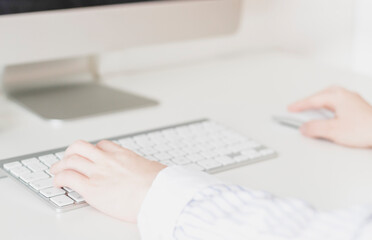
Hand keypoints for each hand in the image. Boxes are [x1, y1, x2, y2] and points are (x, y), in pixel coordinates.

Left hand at [50, 140, 165, 222]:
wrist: (158, 194)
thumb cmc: (160, 184)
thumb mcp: (154, 168)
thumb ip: (147, 168)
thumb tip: (153, 170)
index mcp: (123, 155)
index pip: (102, 146)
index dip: (93, 150)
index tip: (90, 155)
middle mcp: (107, 160)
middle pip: (80, 147)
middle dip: (71, 152)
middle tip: (67, 159)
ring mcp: (98, 172)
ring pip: (70, 160)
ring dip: (60, 164)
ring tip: (57, 170)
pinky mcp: (91, 188)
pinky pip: (68, 177)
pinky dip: (59, 179)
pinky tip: (58, 183)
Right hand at [288, 86, 371, 147]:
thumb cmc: (365, 129)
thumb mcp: (333, 130)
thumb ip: (315, 128)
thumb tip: (304, 127)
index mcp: (338, 96)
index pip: (313, 100)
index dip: (300, 105)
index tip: (290, 109)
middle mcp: (346, 95)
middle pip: (321, 95)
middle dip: (309, 101)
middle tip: (299, 108)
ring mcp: (353, 101)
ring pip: (330, 99)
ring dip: (320, 104)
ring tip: (312, 111)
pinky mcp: (358, 109)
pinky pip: (338, 104)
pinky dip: (329, 109)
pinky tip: (329, 116)